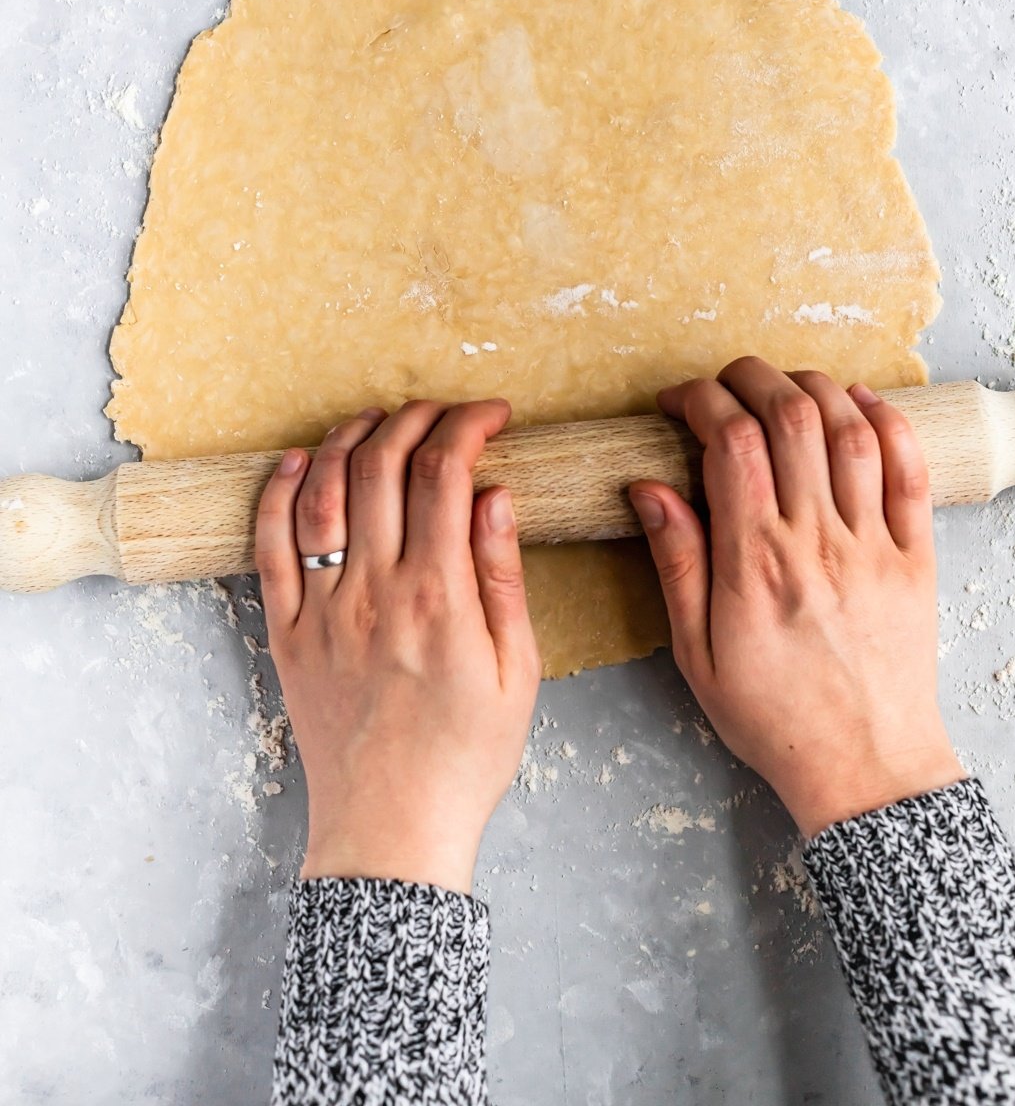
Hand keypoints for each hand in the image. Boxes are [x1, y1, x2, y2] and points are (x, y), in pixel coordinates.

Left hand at [255, 399, 540, 892]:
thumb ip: (502, 576)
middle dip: (413, 419)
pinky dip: (279, 493)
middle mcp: (373, 592)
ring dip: (348, 439)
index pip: (445, 474)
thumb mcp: (518, 670)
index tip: (491, 415)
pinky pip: (270, 546)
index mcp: (439, 598)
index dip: (467, 426)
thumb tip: (496, 494)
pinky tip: (298, 461)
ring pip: (321, 492)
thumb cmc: (466, 757)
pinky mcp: (285, 633)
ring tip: (376, 419)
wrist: (393, 830)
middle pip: (381, 467)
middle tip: (440, 411)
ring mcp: (321, 610)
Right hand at [629, 358, 962, 837]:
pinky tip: (859, 403)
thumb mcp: (696, 653)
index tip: (678, 401)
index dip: (700, 400)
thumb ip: (676, 562)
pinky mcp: (915, 557)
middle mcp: (817, 541)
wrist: (865, 768)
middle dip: (750, 377)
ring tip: (783, 386)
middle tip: (724, 383)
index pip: (731, 441)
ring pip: (849, 430)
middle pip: (791, 416)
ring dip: (814, 387)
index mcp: (756, 563)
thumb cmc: (775, 718)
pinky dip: (886, 421)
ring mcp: (873, 545)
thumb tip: (649, 488)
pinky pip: (910, 469)